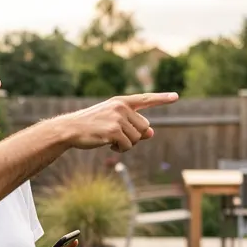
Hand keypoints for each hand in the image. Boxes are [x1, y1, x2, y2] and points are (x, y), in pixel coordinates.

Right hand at [60, 93, 177, 151]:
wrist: (70, 129)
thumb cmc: (92, 126)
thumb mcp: (113, 122)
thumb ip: (133, 126)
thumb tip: (152, 133)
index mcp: (121, 102)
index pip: (146, 99)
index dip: (162, 99)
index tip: (176, 97)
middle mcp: (121, 107)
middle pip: (144, 127)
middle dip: (135, 136)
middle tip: (117, 136)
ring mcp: (118, 118)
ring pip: (137, 138)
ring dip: (127, 144)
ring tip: (110, 140)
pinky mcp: (114, 131)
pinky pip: (128, 146)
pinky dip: (121, 149)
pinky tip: (108, 144)